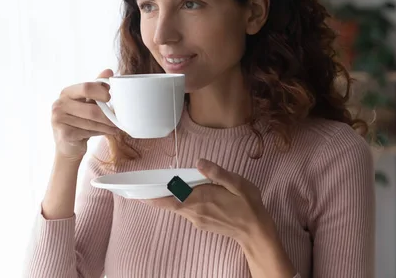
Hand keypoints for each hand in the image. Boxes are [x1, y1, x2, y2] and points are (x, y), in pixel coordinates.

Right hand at [51, 69, 119, 162]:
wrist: (68, 146)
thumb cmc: (79, 120)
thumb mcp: (87, 102)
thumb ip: (96, 87)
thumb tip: (108, 71)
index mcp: (66, 93)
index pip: (86, 87)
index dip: (101, 92)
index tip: (111, 98)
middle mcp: (59, 104)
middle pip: (91, 108)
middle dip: (108, 115)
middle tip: (118, 118)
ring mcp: (59, 119)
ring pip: (92, 122)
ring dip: (107, 126)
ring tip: (116, 127)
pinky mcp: (64, 134)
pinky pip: (88, 132)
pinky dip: (100, 132)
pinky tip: (106, 133)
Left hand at [141, 159, 271, 241]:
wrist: (256, 233)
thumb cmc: (249, 206)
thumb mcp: (238, 184)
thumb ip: (217, 173)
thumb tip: (199, 162)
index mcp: (201, 199)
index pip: (171, 197)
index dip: (154, 194)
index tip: (139, 190)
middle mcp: (195, 211)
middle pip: (169, 203)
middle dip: (155, 196)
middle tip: (140, 188)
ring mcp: (197, 219)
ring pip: (176, 207)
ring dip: (167, 198)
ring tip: (159, 186)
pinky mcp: (201, 223)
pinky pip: (184, 211)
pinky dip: (178, 202)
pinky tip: (182, 193)